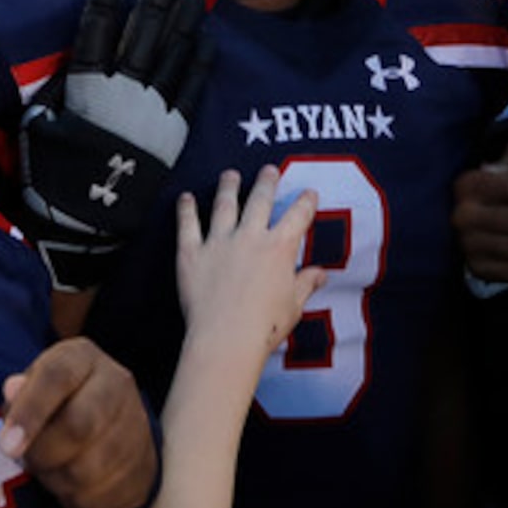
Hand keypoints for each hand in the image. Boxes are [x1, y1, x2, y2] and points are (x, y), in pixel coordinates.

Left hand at [0, 336, 156, 507]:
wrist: (114, 428)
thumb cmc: (61, 401)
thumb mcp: (36, 386)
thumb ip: (21, 392)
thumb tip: (12, 390)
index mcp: (84, 358)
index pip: (57, 377)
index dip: (29, 412)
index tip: (6, 445)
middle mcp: (117, 386)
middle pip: (78, 426)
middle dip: (41, 452)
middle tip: (24, 460)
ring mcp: (136, 429)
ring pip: (86, 469)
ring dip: (54, 478)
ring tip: (47, 468)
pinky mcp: (142, 470)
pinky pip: (98, 497)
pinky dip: (73, 498)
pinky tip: (68, 483)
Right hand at [16, 0, 211, 290]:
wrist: (86, 222)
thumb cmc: (53, 174)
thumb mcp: (38, 124)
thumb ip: (56, 90)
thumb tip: (68, 67)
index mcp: (85, 85)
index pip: (97, 26)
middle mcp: (123, 90)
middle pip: (142, 31)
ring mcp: (152, 110)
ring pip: (171, 53)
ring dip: (183, 21)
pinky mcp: (173, 132)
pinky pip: (191, 88)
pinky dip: (199, 62)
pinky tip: (207, 39)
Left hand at [174, 166, 323, 358]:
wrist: (226, 338)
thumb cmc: (264, 327)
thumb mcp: (294, 306)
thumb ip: (306, 284)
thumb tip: (321, 274)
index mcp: (279, 249)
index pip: (298, 216)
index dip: (305, 202)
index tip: (309, 193)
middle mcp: (250, 238)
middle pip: (260, 200)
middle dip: (267, 182)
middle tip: (270, 169)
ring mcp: (219, 242)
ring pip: (225, 204)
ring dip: (228, 186)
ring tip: (230, 175)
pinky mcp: (192, 253)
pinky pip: (188, 225)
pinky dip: (186, 209)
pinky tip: (186, 197)